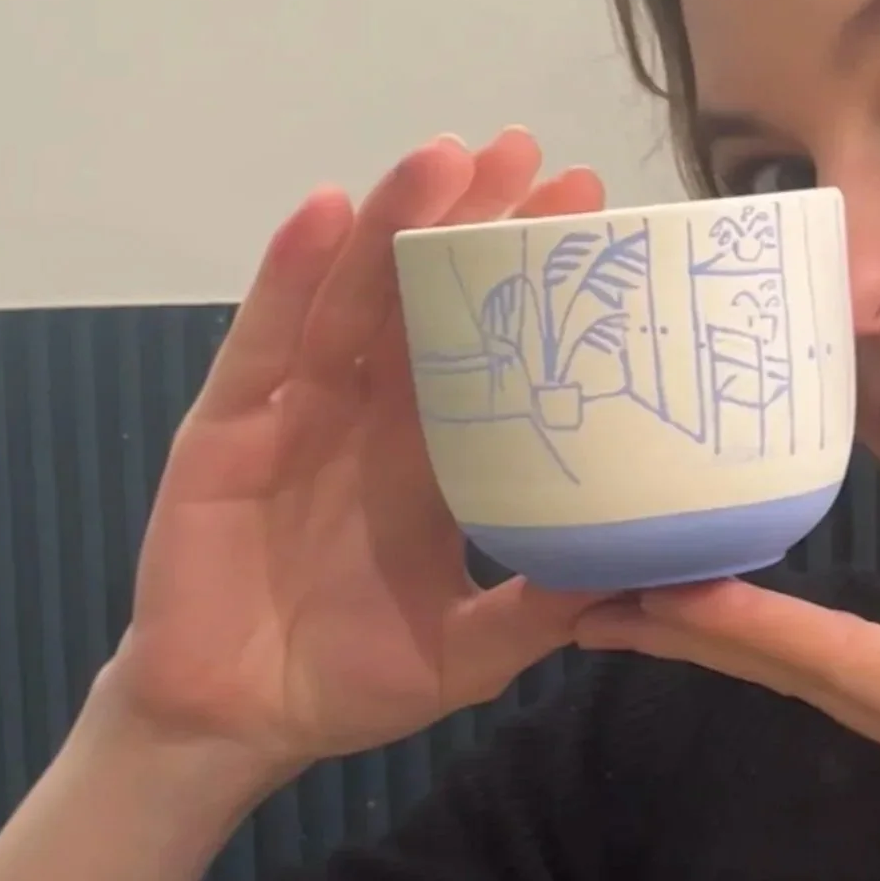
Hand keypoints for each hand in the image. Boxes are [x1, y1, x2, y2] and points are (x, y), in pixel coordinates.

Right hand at [112, 128, 607, 773]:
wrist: (233, 726)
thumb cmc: (344, 683)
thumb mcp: (468, 652)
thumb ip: (543, 611)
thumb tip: (651, 580)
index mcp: (429, 460)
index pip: (487, 351)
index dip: (528, 283)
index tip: (591, 213)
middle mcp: (366, 418)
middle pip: (422, 299)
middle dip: (471, 223)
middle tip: (529, 153)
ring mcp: (295, 414)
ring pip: (349, 297)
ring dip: (392, 221)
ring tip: (444, 157)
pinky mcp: (228, 429)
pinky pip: (263, 341)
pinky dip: (290, 274)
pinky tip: (326, 212)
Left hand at [579, 531, 879, 880]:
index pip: (859, 671)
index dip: (751, 622)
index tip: (639, 584)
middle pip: (819, 675)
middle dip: (704, 621)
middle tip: (580, 567)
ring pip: (845, 685)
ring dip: (747, 634)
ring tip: (654, 578)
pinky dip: (821, 650)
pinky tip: (796, 629)